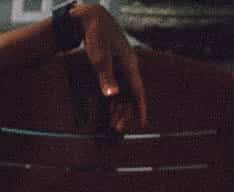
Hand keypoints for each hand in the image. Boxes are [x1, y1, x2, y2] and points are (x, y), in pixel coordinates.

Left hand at [73, 4, 145, 129]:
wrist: (91, 19)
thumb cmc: (97, 37)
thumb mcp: (100, 58)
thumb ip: (106, 77)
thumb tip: (112, 95)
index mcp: (129, 65)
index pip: (138, 91)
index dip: (140, 108)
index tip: (142, 123)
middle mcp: (128, 67)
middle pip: (130, 95)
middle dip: (126, 113)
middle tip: (118, 129)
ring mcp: (122, 68)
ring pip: (124, 93)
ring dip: (119, 109)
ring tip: (114, 125)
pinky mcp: (114, 67)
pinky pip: (117, 88)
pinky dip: (114, 100)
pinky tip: (110, 112)